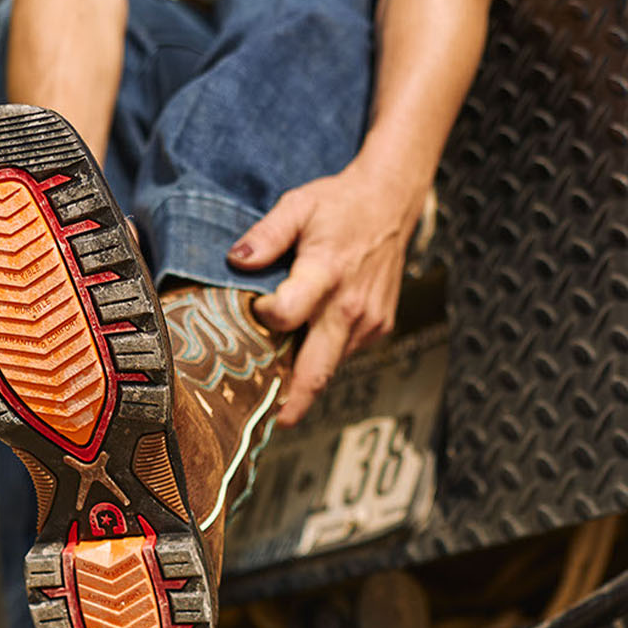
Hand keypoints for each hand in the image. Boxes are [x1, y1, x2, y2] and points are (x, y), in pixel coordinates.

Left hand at [228, 162, 426, 425]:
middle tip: (266, 425)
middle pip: (317, 369)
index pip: (288, 315)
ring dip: (304, 378)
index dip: (265, 317)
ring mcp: (369, 322)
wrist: (391, 203)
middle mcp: (351, 306)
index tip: (254, 308)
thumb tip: (235, 260)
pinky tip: (303, 350)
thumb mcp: (297, 206)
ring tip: (274, 388)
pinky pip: (344, 353)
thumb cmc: (340, 205)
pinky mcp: (379, 327)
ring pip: (330, 365)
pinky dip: (322, 357)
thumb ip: (266, 235)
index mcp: (327, 273)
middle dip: (292, 401)